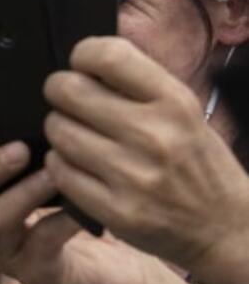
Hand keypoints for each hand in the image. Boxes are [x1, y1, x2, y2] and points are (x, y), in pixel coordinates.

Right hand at [0, 114, 156, 283]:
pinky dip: (59, 221)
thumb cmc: (90, 216)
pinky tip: (82, 208)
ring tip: (54, 174)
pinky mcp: (38, 274)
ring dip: (23, 192)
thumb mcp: (65, 177)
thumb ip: (44, 150)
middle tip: (20, 149)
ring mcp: (11, 253)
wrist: (122, 271)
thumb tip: (39, 107)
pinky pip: (39, 245)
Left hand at [43, 36, 248, 271]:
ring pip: (58, 131)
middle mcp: (154, 135)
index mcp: (174, 102)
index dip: (82, 56)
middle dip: (60, 93)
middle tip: (69, 103)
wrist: (226, 227)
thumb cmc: (196, 162)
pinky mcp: (115, 210)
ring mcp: (133, 175)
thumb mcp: (183, 112)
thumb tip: (83, 61)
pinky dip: (60, 164)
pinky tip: (77, 165)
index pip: (107, 55)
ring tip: (76, 136)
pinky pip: (59, 170)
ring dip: (59, 130)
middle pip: (68, 91)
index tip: (82, 67)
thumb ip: (138, 86)